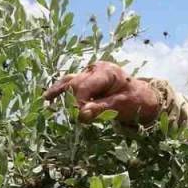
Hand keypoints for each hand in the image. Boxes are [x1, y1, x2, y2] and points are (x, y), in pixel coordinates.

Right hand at [42, 61, 161, 123]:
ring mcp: (89, 73)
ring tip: (45, 101)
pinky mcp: (86, 80)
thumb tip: (82, 115)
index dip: (78, 103)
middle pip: (75, 83)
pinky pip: (70, 84)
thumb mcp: (122, 106)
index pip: (84, 87)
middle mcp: (95, 69)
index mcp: (106, 72)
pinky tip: (48, 98)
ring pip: (69, 81)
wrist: (142, 96)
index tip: (79, 118)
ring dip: (59, 92)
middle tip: (69, 117)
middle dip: (70, 100)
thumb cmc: (135, 100)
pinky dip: (60, 91)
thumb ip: (101, 109)